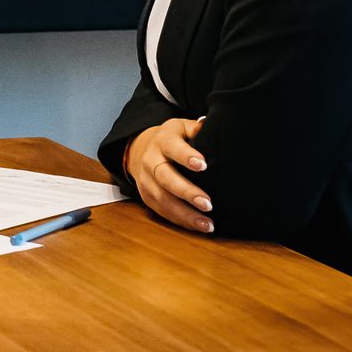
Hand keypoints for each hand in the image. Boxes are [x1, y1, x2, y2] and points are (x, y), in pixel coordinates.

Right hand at [125, 117, 214, 233]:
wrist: (140, 150)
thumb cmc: (172, 139)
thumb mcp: (182, 127)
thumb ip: (196, 128)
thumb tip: (211, 125)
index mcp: (162, 141)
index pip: (172, 147)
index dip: (186, 156)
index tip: (204, 165)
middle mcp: (150, 161)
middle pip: (165, 178)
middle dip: (186, 192)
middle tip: (208, 203)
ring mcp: (146, 181)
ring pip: (163, 199)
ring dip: (185, 214)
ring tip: (207, 224)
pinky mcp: (146, 197)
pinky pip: (162, 211)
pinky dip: (180, 220)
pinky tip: (198, 226)